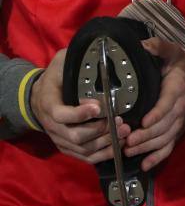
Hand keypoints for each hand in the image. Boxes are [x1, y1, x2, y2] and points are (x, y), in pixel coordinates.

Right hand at [30, 49, 130, 164]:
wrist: (39, 97)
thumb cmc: (56, 77)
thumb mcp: (61, 62)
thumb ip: (74, 59)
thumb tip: (98, 48)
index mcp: (49, 103)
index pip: (61, 114)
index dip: (80, 114)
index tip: (99, 107)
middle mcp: (52, 126)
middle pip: (75, 136)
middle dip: (100, 130)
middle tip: (120, 121)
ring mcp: (60, 139)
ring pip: (82, 149)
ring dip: (105, 143)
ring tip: (124, 132)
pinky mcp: (67, 147)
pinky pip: (84, 157)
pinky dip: (102, 154)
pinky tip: (117, 146)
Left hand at [124, 37, 184, 170]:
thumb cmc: (179, 68)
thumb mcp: (172, 53)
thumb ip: (158, 47)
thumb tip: (142, 45)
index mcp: (177, 88)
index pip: (168, 103)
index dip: (157, 114)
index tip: (144, 121)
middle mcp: (179, 108)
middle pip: (164, 125)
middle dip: (146, 135)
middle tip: (127, 141)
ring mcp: (178, 122)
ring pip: (164, 138)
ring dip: (147, 147)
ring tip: (128, 151)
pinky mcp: (175, 132)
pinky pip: (169, 147)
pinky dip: (157, 158)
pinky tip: (144, 166)